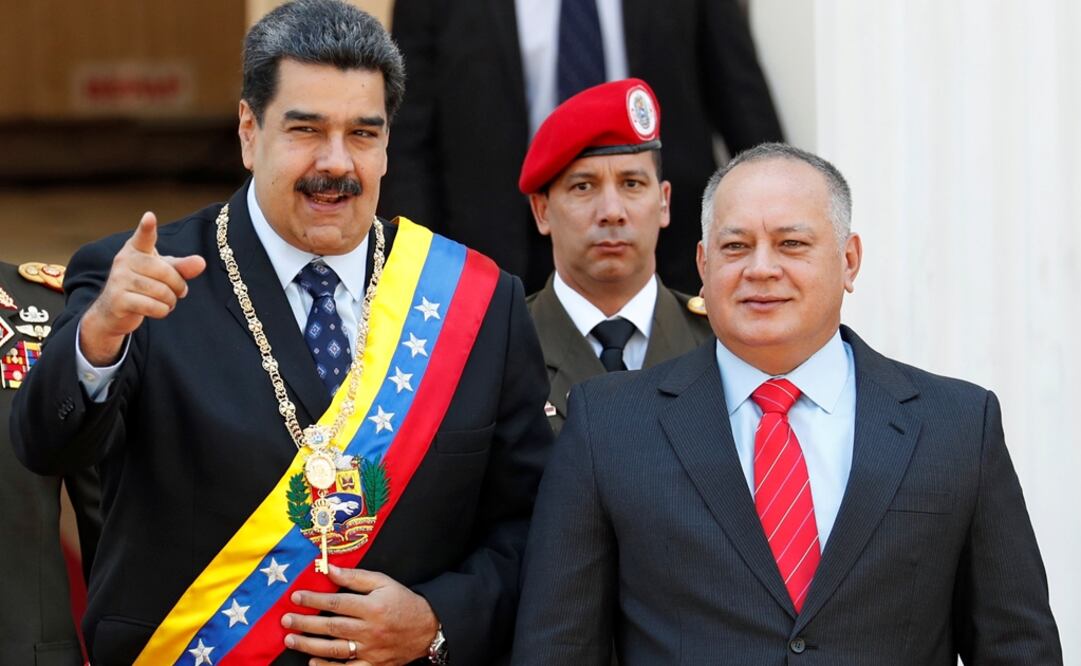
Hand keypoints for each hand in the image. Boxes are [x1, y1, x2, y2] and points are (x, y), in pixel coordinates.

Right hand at [80, 212, 205, 364]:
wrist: (113, 311)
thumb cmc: (143, 285)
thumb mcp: (164, 273)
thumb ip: (182, 267)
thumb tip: (201, 262)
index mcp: (136, 249)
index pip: (144, 237)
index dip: (147, 227)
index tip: (150, 217)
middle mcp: (124, 261)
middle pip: (165, 272)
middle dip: (179, 285)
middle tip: (180, 292)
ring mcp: (118, 280)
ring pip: (161, 291)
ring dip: (171, 301)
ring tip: (168, 301)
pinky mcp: (118, 300)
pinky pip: (153, 306)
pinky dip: (163, 311)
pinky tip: (159, 310)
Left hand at [282, 565, 438, 665]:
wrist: (427, 628)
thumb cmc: (402, 602)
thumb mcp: (383, 582)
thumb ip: (355, 577)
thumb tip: (329, 569)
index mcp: (372, 607)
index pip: (336, 602)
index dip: (314, 600)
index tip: (296, 597)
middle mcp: (370, 630)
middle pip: (331, 627)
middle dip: (305, 623)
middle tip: (286, 620)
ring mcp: (370, 651)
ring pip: (335, 649)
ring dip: (309, 645)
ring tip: (291, 639)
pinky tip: (313, 663)